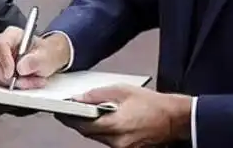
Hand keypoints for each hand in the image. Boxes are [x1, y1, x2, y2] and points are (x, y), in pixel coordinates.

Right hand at [0, 26, 70, 88]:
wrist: (49, 59)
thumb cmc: (46, 52)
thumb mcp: (47, 55)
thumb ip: (36, 60)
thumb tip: (21, 67)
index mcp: (12, 35)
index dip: (3, 60)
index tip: (11, 74)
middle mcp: (2, 46)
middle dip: (9, 77)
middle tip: (25, 80)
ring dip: (15, 83)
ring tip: (32, 80)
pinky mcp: (0, 72)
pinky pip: (0, 83)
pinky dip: (14, 87)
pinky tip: (26, 82)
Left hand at [57, 85, 191, 146]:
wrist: (173, 119)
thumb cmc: (152, 103)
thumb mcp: (123, 90)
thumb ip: (99, 94)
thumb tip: (81, 98)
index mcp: (116, 125)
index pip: (84, 124)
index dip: (69, 118)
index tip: (60, 111)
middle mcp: (117, 140)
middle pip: (88, 133)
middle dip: (76, 122)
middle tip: (67, 112)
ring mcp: (122, 147)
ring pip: (97, 137)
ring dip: (89, 126)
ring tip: (82, 114)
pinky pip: (107, 140)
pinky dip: (101, 130)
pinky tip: (101, 120)